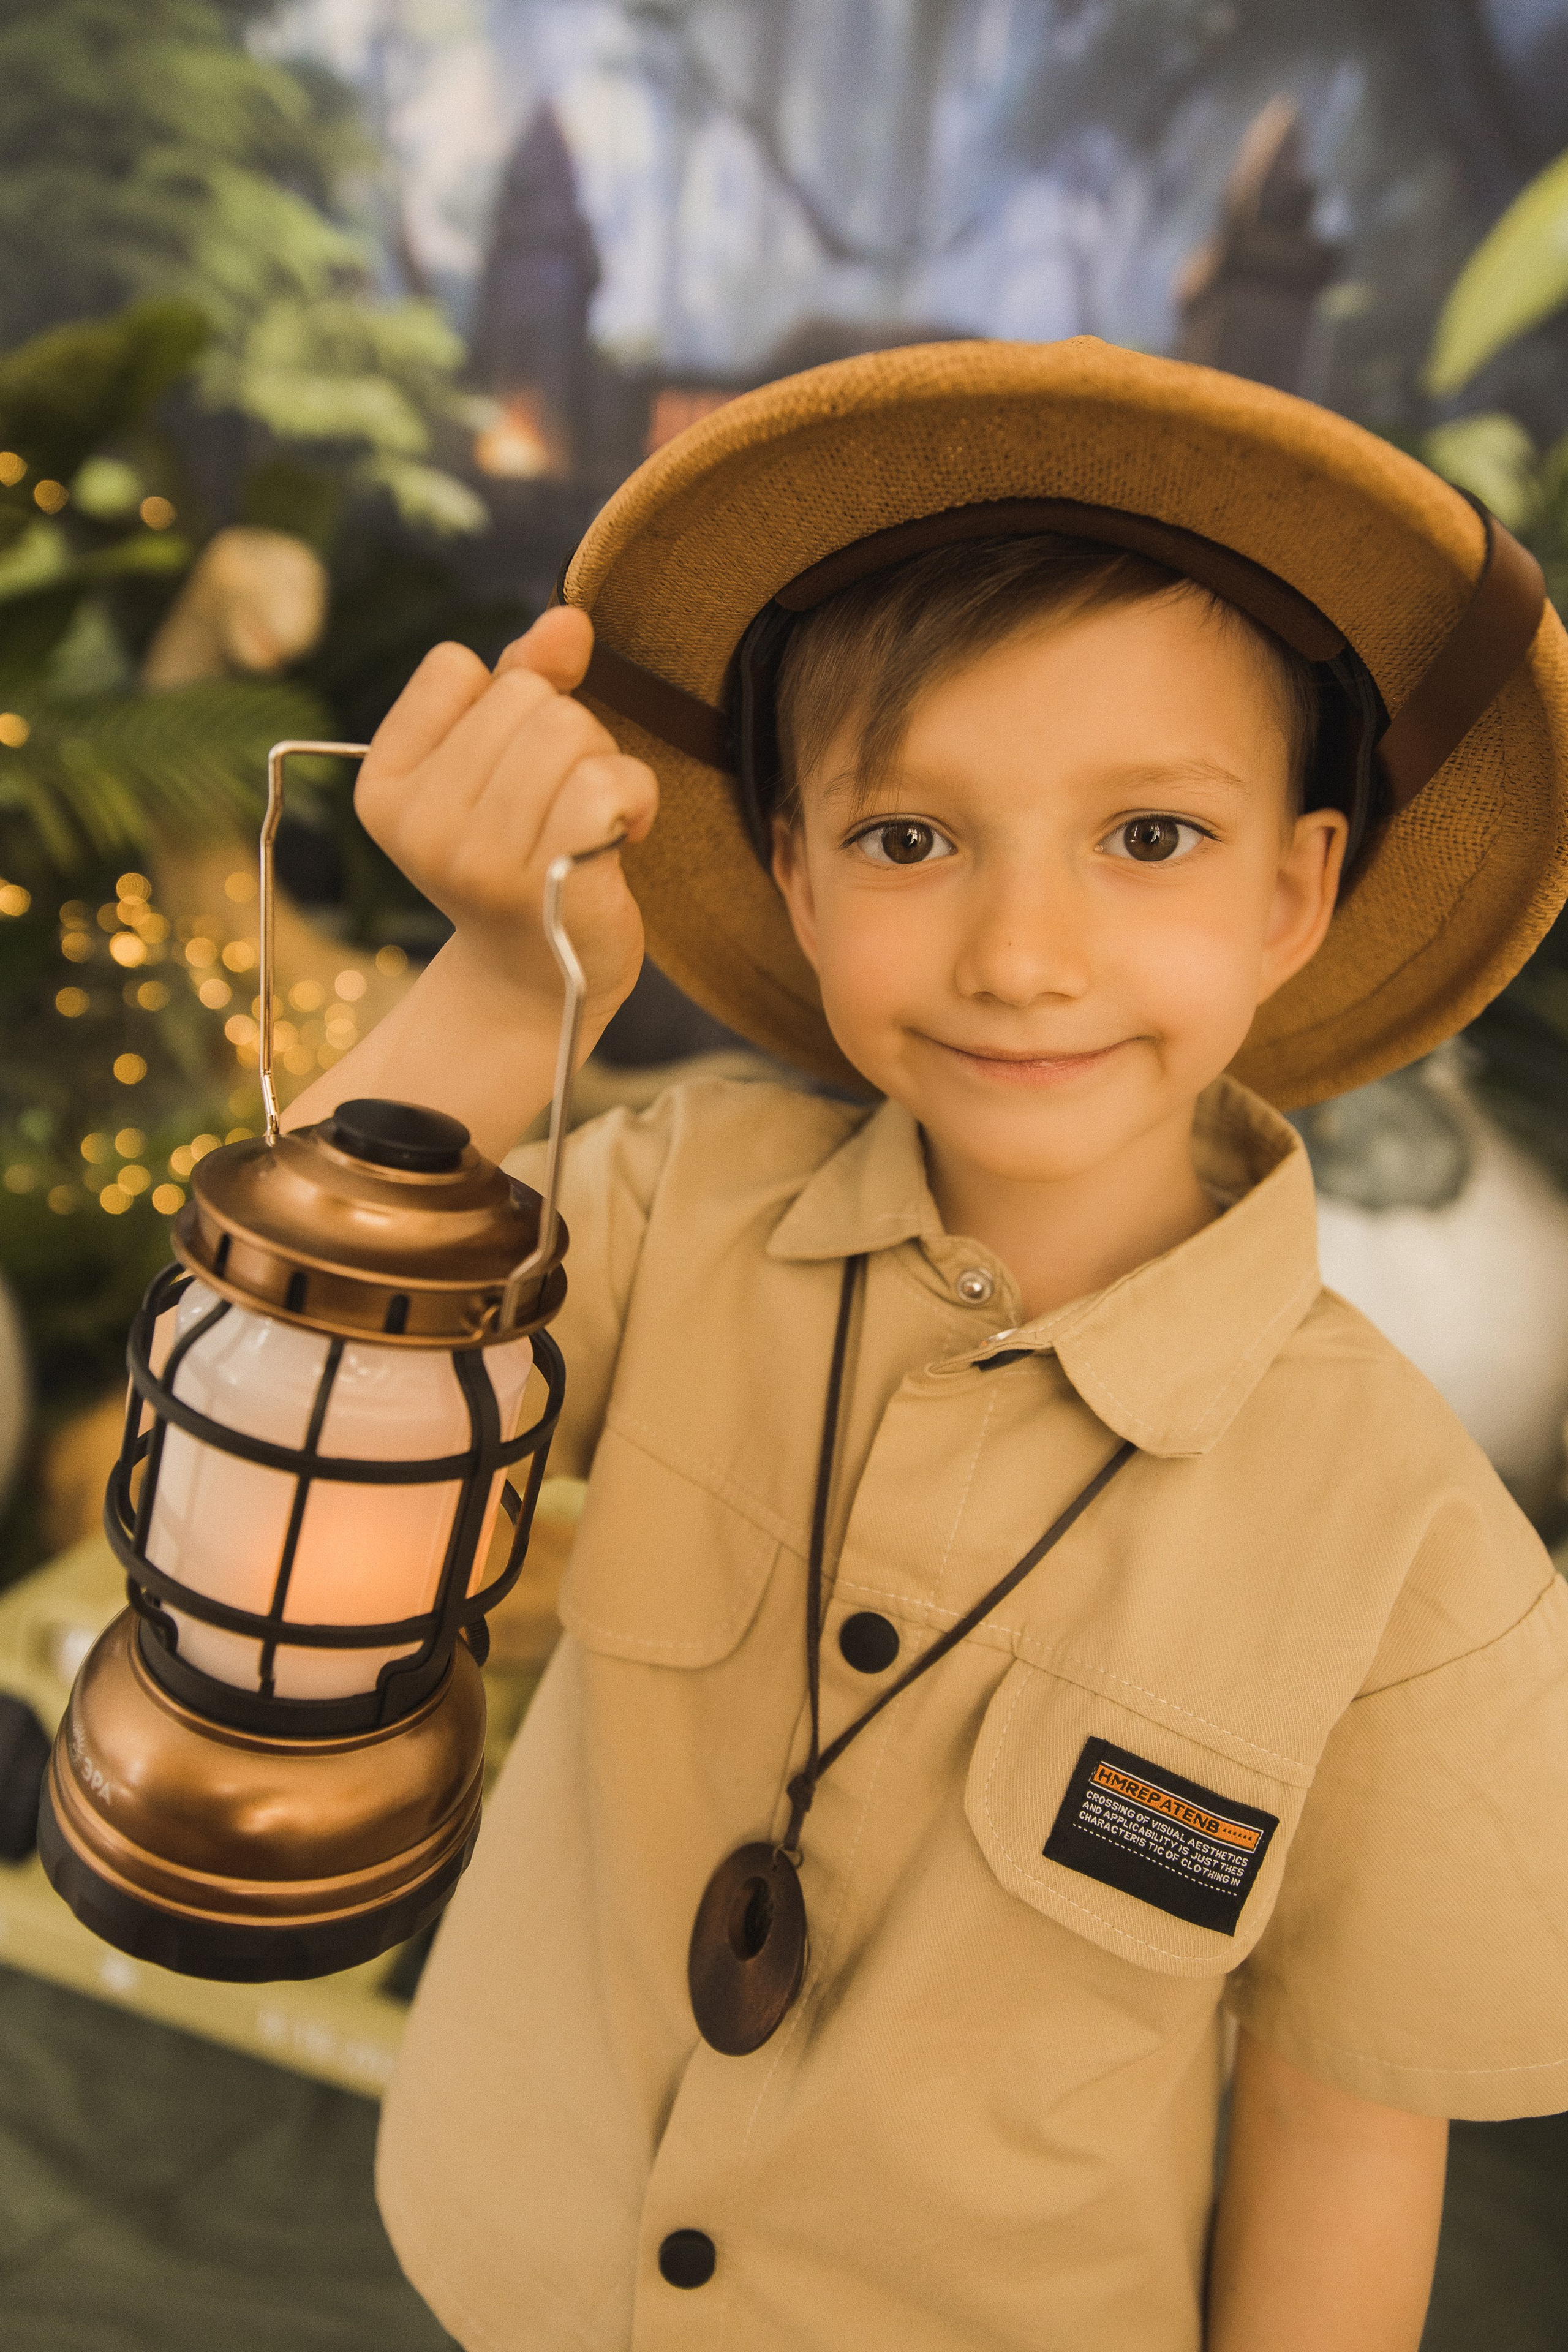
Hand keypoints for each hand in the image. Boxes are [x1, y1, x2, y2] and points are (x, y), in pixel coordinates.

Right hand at [354, 607, 657, 1030]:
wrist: (536, 980)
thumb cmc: (521, 857)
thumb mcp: (502, 760)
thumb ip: (524, 677)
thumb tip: (569, 618)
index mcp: (383, 784)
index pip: (457, 667)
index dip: (507, 703)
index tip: (514, 772)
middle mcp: (419, 823)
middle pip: (527, 696)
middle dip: (567, 735)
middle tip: (561, 806)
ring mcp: (478, 860)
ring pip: (570, 731)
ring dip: (604, 767)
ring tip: (586, 824)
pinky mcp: (546, 885)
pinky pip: (609, 783)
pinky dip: (636, 799)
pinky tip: (619, 840)